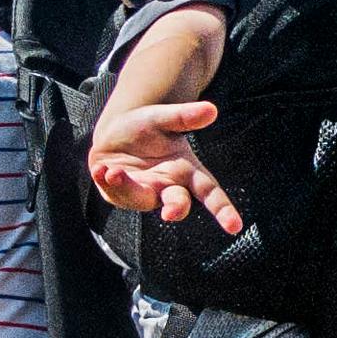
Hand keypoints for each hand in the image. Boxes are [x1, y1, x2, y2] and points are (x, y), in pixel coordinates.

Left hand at [89, 100, 243, 233]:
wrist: (116, 131)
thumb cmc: (146, 127)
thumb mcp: (163, 117)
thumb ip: (185, 116)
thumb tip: (211, 110)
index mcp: (186, 171)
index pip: (210, 193)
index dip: (223, 210)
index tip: (235, 227)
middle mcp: (167, 186)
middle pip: (178, 203)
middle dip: (176, 208)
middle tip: (169, 212)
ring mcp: (144, 192)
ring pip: (141, 199)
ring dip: (128, 188)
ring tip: (113, 171)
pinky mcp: (120, 194)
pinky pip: (115, 194)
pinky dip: (107, 182)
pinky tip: (101, 170)